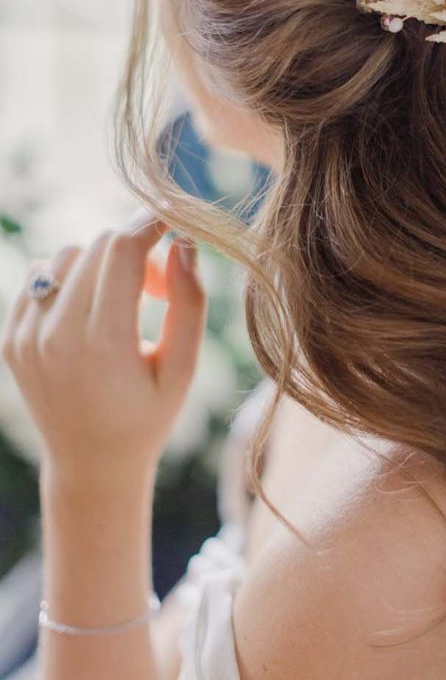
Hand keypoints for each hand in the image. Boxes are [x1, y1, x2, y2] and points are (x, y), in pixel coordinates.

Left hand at [0, 211, 206, 481]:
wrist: (91, 466)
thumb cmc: (149, 416)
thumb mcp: (184, 367)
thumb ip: (189, 302)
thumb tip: (183, 244)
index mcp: (104, 342)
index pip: (123, 249)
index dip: (151, 223)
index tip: (171, 218)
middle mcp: (56, 335)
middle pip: (98, 246)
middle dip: (135, 250)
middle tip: (157, 289)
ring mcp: (26, 337)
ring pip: (69, 256)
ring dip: (101, 266)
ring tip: (121, 305)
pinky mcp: (11, 339)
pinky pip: (41, 278)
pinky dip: (69, 282)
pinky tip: (89, 316)